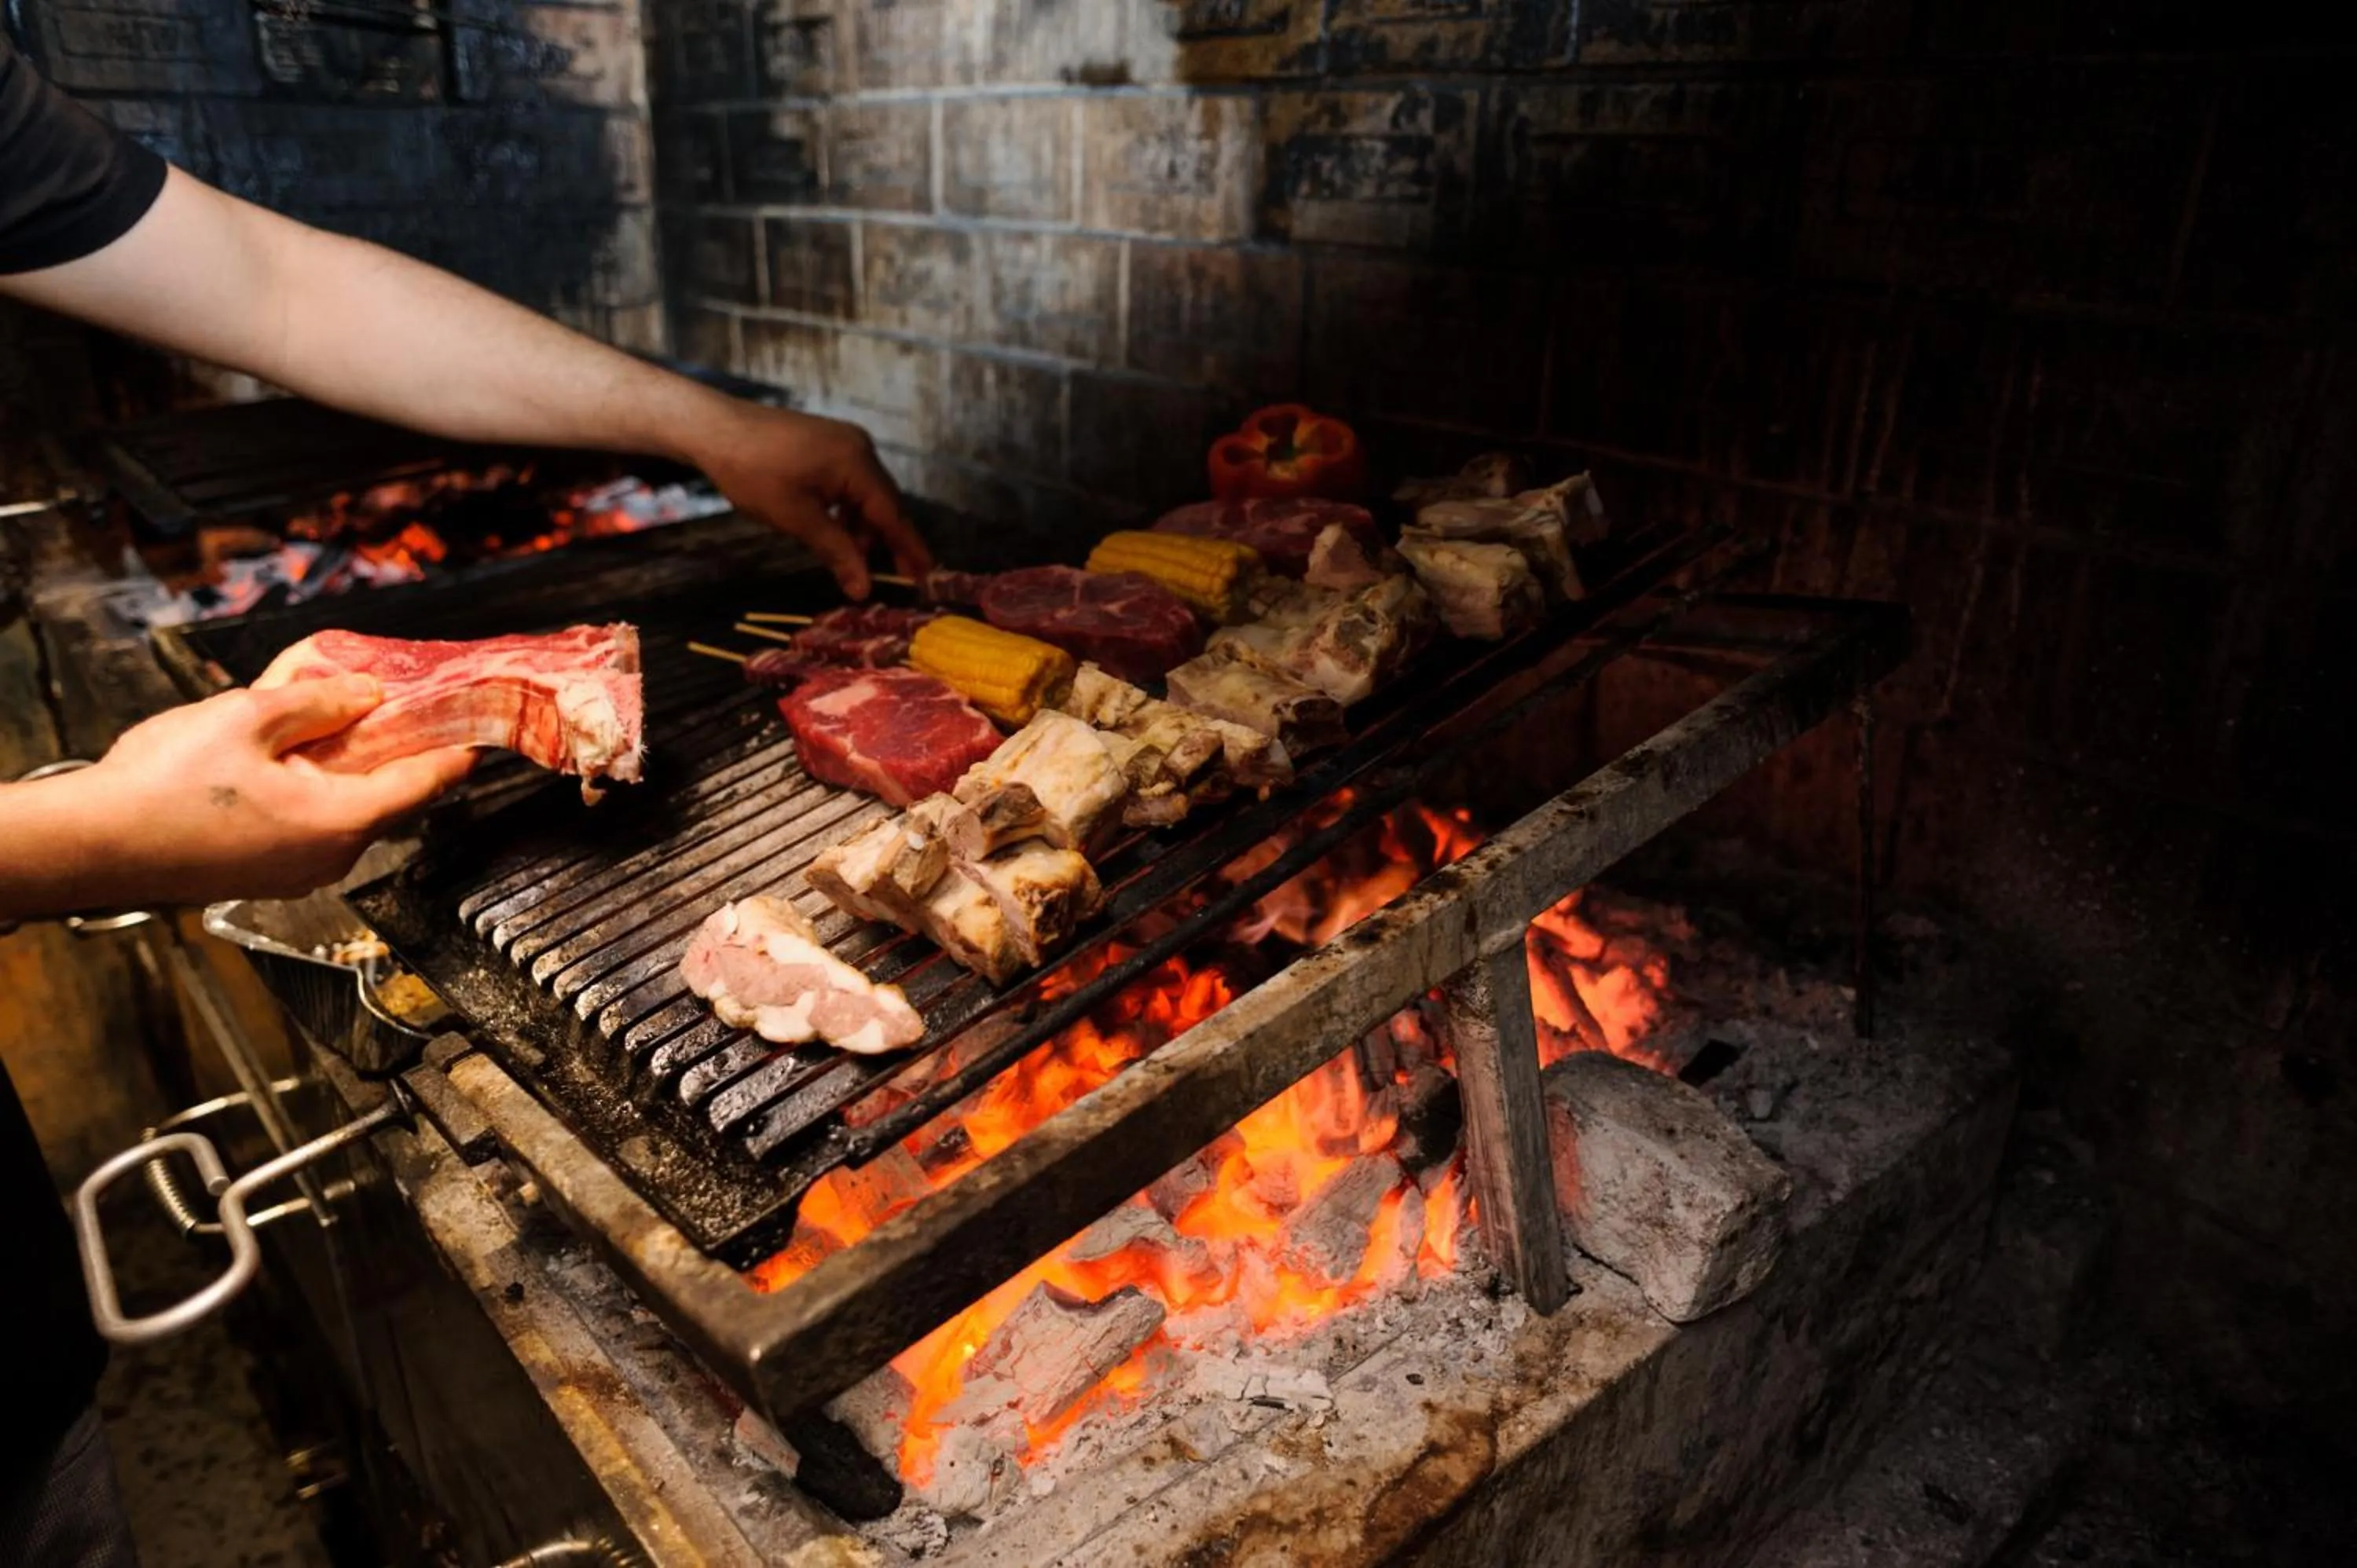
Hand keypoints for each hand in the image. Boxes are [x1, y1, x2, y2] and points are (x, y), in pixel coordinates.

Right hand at [5, 678, 473, 914]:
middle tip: (390, 704)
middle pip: (387, 794)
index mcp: (342, 820)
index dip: (456, 748)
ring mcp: (298, 872)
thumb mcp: (250, 717)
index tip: (479, 726)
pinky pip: (307, 823)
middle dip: (388, 746)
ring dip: (341, 765)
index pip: (428, 782)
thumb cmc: (165, 787)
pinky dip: (308, 787)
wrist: (91, 843)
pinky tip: (279, 756)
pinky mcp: (266, 873)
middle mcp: (331, 856)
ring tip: (318, 718)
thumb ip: (320, 701)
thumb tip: (368, 693)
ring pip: (344, 807)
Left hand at [686, 403, 932, 596]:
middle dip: (887, 541)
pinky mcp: (828, 444)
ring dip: (863, 528)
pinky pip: (850, 483)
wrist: (714, 429)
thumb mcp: (797, 519)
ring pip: (866, 495)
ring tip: (854, 560)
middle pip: (884, 503)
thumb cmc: (752, 472)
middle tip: (900, 577)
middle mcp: (860, 448)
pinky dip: (848, 510)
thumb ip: (837, 552)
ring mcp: (845, 442)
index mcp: (857, 463)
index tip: (928, 575)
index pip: (893, 513)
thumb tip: (864, 590)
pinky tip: (835, 530)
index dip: (910, 547)